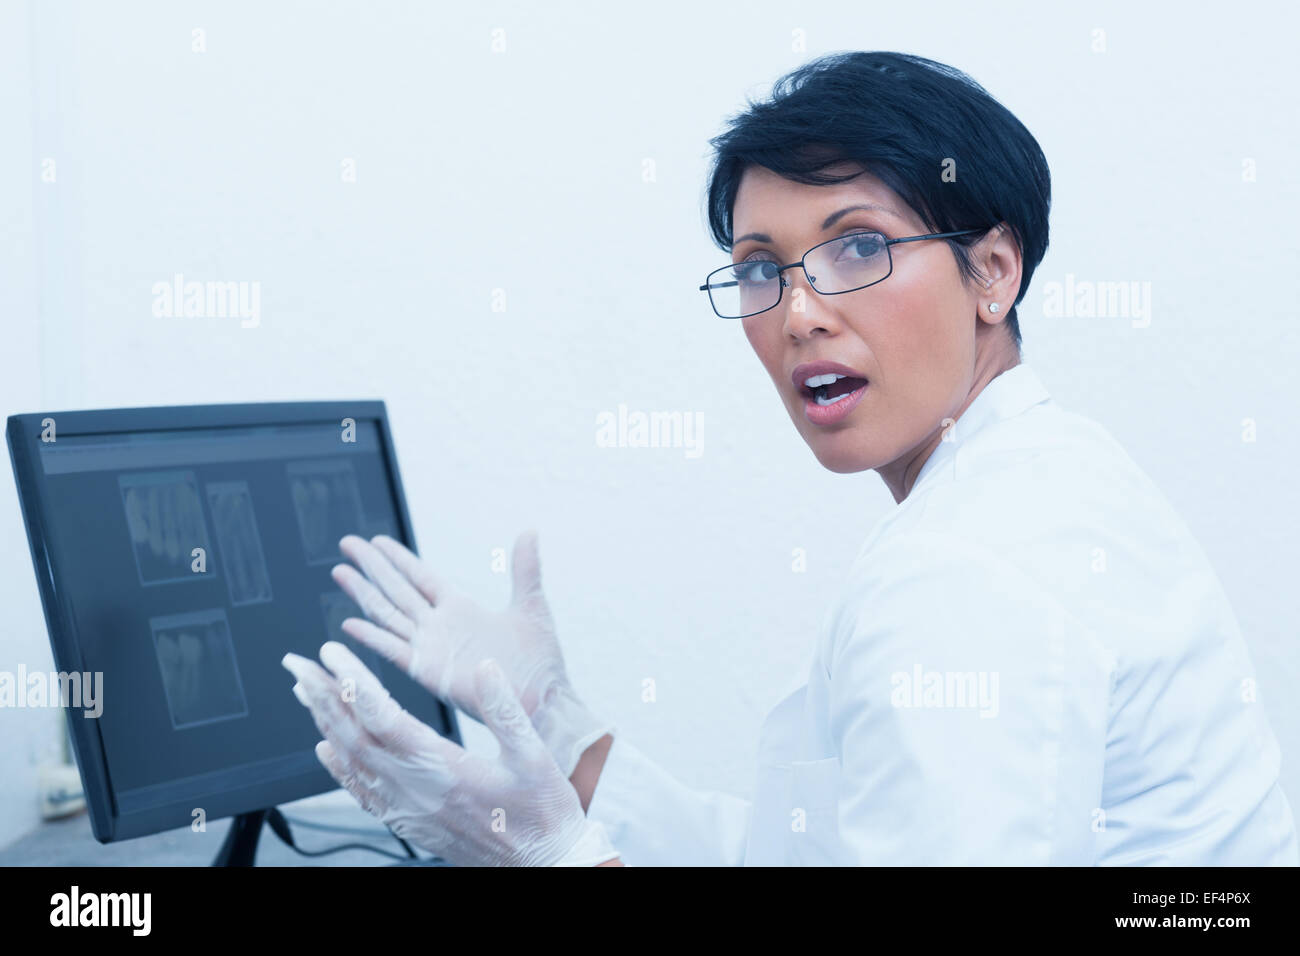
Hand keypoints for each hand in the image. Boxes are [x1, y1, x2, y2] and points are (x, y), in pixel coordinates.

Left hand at [282, 641, 619, 866]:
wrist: (543, 867)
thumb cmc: (543, 814)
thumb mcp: (535, 756)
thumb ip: (505, 710)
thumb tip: (484, 667)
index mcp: (444, 769)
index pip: (382, 718)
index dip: (352, 684)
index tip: (331, 654)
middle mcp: (417, 792)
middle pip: (353, 737)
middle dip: (322, 697)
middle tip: (297, 664)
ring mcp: (410, 811)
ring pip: (352, 763)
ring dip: (324, 724)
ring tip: (304, 693)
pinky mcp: (412, 824)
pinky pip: (363, 794)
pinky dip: (338, 768)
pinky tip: (326, 750)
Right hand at [330, 531, 610, 776]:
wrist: (542, 700)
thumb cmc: (540, 661)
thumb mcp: (531, 605)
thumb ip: (525, 568)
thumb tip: (530, 530)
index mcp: (461, 607)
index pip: (421, 576)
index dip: (398, 559)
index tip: (375, 541)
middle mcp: (440, 625)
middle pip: (397, 589)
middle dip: (371, 567)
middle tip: (346, 544)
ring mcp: (431, 648)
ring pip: (388, 614)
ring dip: (364, 593)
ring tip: (339, 572)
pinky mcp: (428, 671)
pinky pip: (394, 650)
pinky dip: (372, 637)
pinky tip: (349, 624)